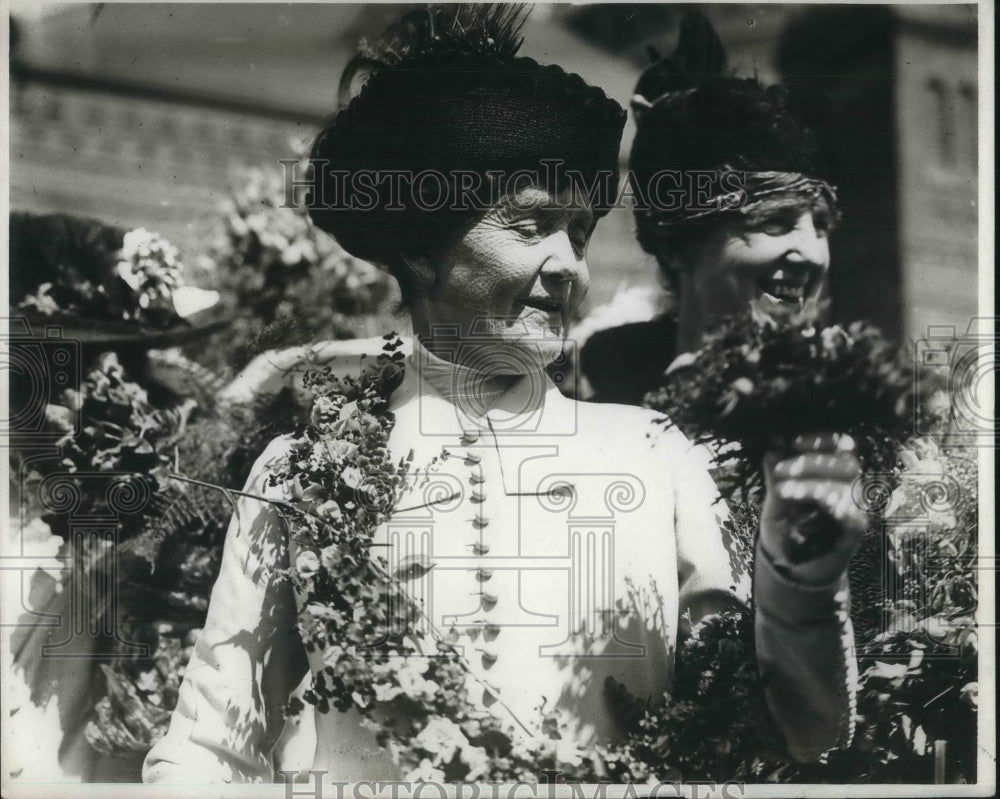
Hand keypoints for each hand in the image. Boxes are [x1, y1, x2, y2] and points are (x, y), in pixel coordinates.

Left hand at [759, 432, 865, 584]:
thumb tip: (771, 447)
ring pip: (845, 485)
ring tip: (783, 489)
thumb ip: (775, 476)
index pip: (840, 447)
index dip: (822, 440)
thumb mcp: (775, 500)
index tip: (794, 441)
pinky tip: (805, 508)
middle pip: (846, 462)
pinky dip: (829, 505)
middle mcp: (849, 487)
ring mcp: (855, 508)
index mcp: (832, 473)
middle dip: (811, 462)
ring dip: (812, 483)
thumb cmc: (786, 528)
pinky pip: (850, 513)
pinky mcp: (855, 529)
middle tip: (781, 470)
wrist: (793, 568)